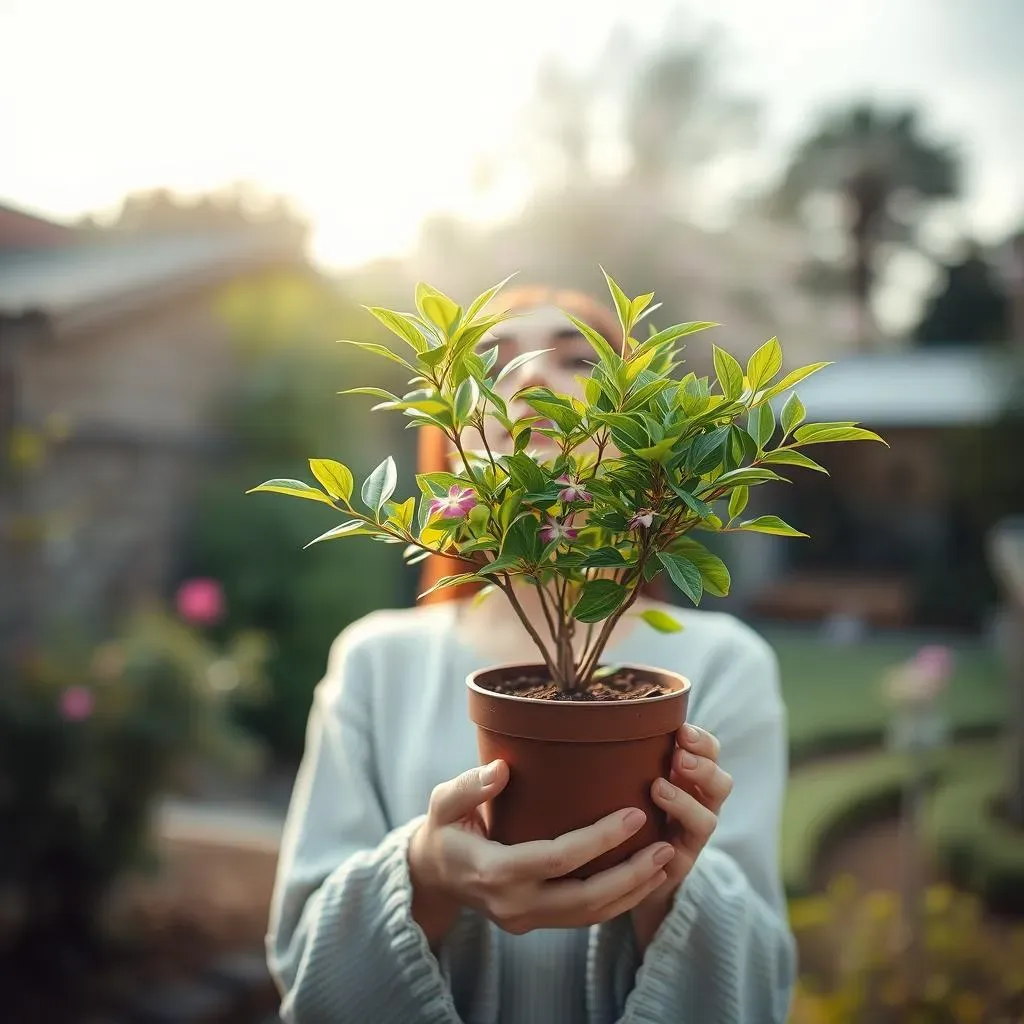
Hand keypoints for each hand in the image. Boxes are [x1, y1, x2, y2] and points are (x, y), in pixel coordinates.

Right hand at [408, 759, 675, 944]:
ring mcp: (526, 919)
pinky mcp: (537, 922)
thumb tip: (501, 768)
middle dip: (630, 876)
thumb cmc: (443, 830)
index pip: (557, 858)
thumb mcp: (443, 803)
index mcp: (494, 871)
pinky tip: (642, 878)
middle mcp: (514, 904)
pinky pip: (583, 917)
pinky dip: (617, 901)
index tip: (634, 814)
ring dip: (631, 892)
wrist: (432, 877)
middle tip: (665, 846)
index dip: (599, 839)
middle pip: (584, 899)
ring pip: (589, 915)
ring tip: (665, 860)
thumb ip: (469, 786)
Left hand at [631, 724, 732, 948]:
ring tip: (658, 788)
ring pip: (708, 818)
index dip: (701, 741)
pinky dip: (669, 843)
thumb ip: (622, 754)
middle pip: (720, 783)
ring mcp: (689, 836)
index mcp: (687, 777)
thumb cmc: (619, 806)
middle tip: (678, 756)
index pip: (709, 753)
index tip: (681, 730)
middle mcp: (696, 804)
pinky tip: (653, 832)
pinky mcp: (676, 864)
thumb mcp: (625, 776)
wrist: (620, 868)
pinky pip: (684, 853)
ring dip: (685, 801)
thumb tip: (585, 720)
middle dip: (703, 766)